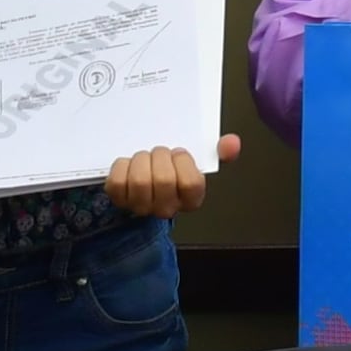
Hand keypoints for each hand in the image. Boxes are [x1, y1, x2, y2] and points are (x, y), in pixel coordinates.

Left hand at [105, 137, 237, 218]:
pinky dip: (121, 166)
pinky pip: (118, 181)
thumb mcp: (198, 161)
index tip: (178, 154)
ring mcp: (141, 206)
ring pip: (140, 181)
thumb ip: (219, 152)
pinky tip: (128, 164)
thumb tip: (232, 143)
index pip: (191, 183)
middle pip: (163, 181)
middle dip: (160, 156)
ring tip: (144, 158)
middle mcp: (167, 208)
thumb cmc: (174, 170)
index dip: (183, 162)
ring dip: (141, 160)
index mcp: (190, 199)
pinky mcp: (119, 200)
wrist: (145, 182)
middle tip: (159, 153)